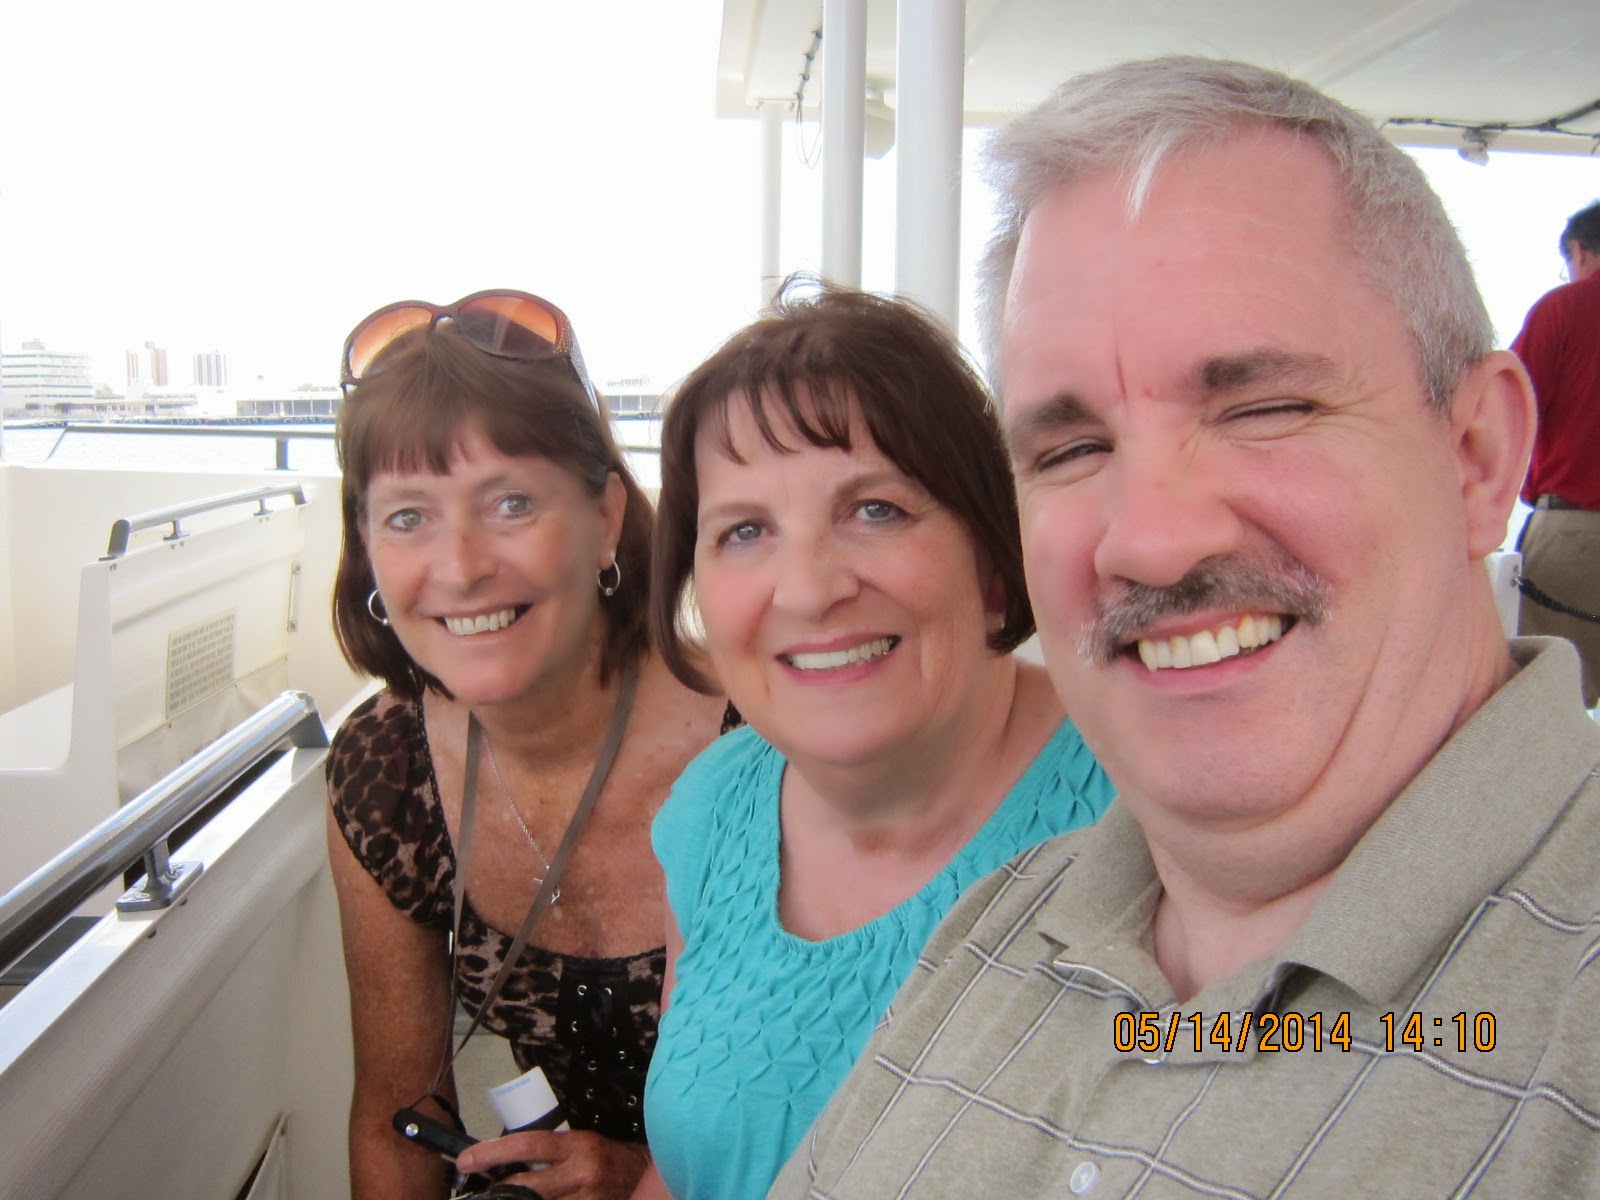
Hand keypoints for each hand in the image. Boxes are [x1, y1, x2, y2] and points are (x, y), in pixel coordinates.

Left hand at [454, 1129, 650, 1199]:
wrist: (650, 1178)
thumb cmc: (611, 1159)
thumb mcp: (584, 1145)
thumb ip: (554, 1154)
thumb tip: (514, 1164)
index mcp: (578, 1146)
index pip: (529, 1146)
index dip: (494, 1153)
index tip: (467, 1160)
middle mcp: (581, 1172)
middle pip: (528, 1187)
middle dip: (499, 1191)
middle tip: (475, 1191)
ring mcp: (585, 1199)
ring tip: (502, 1196)